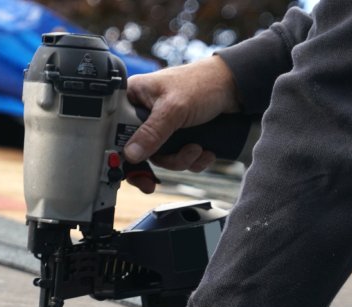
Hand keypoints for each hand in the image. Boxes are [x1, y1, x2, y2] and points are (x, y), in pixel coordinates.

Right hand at [124, 56, 240, 192]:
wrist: (236, 86)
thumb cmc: (203, 83)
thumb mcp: (174, 108)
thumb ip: (151, 132)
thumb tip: (130, 155)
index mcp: (133, 98)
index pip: (115, 132)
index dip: (120, 154)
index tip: (130, 171)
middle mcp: (144, 113)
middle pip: (138, 150)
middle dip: (160, 161)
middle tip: (156, 179)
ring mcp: (162, 126)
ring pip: (161, 158)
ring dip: (181, 160)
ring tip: (196, 148)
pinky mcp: (178, 135)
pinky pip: (178, 158)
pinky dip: (193, 160)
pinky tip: (204, 151)